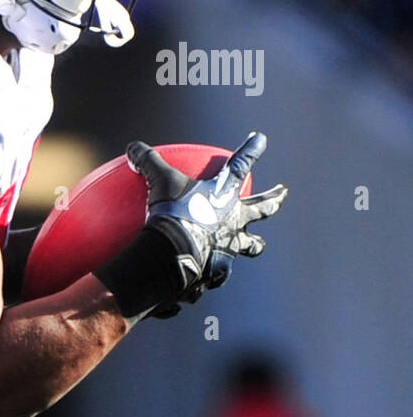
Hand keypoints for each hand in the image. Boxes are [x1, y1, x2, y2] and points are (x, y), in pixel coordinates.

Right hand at [127, 132, 287, 310]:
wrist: (174, 254)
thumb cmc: (173, 213)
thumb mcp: (159, 181)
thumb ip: (149, 162)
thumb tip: (133, 146)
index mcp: (225, 196)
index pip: (241, 166)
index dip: (251, 150)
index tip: (261, 138)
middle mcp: (235, 221)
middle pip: (262, 208)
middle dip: (273, 199)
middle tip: (283, 192)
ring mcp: (230, 248)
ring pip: (250, 246)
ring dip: (253, 244)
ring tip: (256, 244)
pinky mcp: (218, 272)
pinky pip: (215, 273)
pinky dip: (210, 274)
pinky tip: (203, 278)